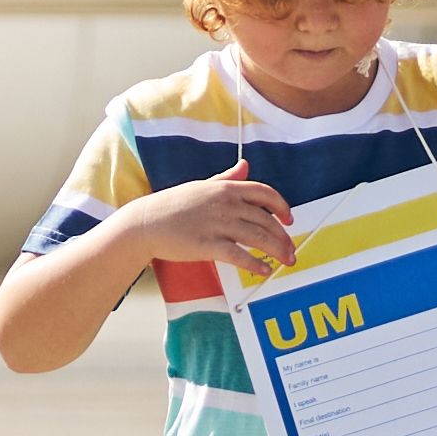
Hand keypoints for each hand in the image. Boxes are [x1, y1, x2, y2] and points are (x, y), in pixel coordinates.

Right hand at [124, 166, 297, 285]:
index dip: (282, 207)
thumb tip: (245, 165)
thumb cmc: (172, 205)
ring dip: (277, 251)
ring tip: (286, 261)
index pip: (265, 194)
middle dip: (283, 237)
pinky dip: (256, 264)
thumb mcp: (202, 186)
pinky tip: (265, 270)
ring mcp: (217, 225)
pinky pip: (240, 256)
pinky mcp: (208, 245)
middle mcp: (225, 204)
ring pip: (258, 238)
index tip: (289, 220)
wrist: (145, 223)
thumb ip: (227, 177)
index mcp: (225, 188)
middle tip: (291, 249)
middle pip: (266, 220)